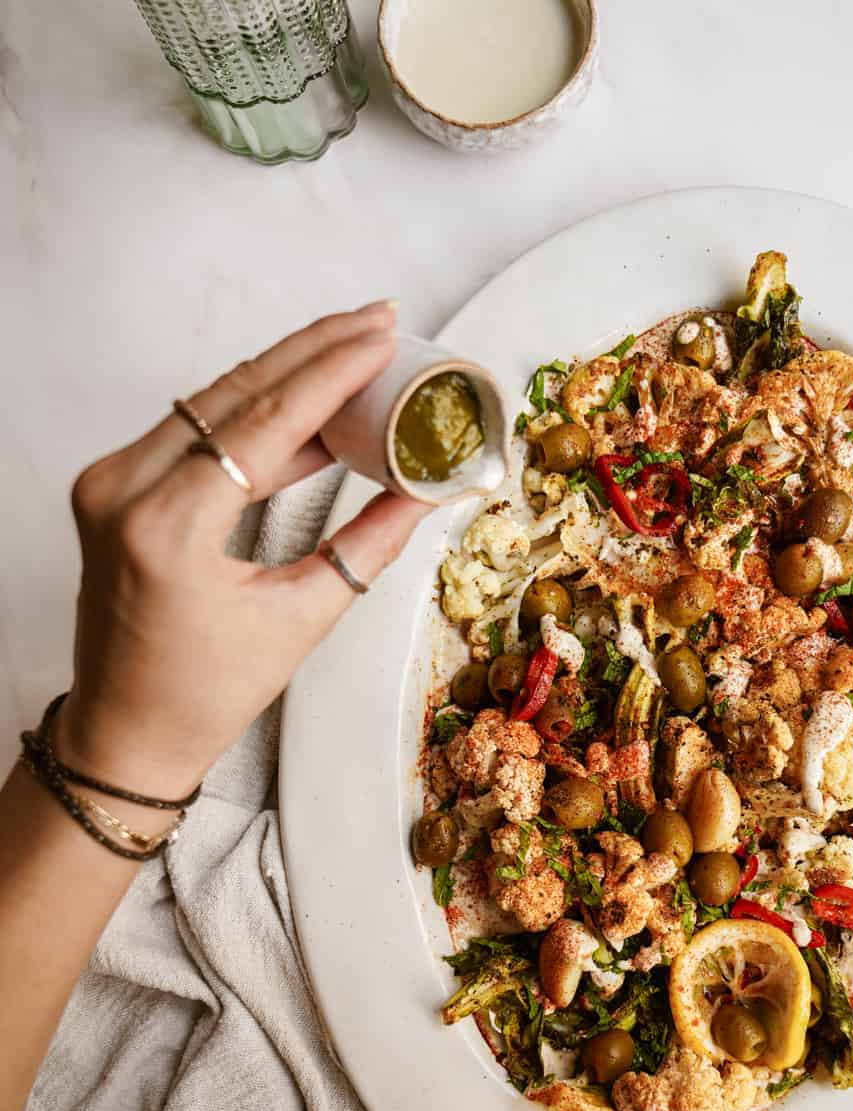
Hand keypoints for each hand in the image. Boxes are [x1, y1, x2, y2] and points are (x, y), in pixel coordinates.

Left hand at [54, 302, 426, 796]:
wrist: (127, 730)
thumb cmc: (204, 694)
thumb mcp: (300, 619)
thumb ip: (367, 544)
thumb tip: (427, 492)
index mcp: (166, 528)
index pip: (262, 423)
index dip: (330, 374)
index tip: (380, 337)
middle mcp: (122, 490)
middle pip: (232, 393)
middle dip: (311, 352)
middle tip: (377, 321)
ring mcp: (109, 483)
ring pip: (211, 402)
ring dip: (285, 375)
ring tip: (354, 351)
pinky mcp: (113, 486)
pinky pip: (194, 431)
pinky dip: (252, 414)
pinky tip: (308, 404)